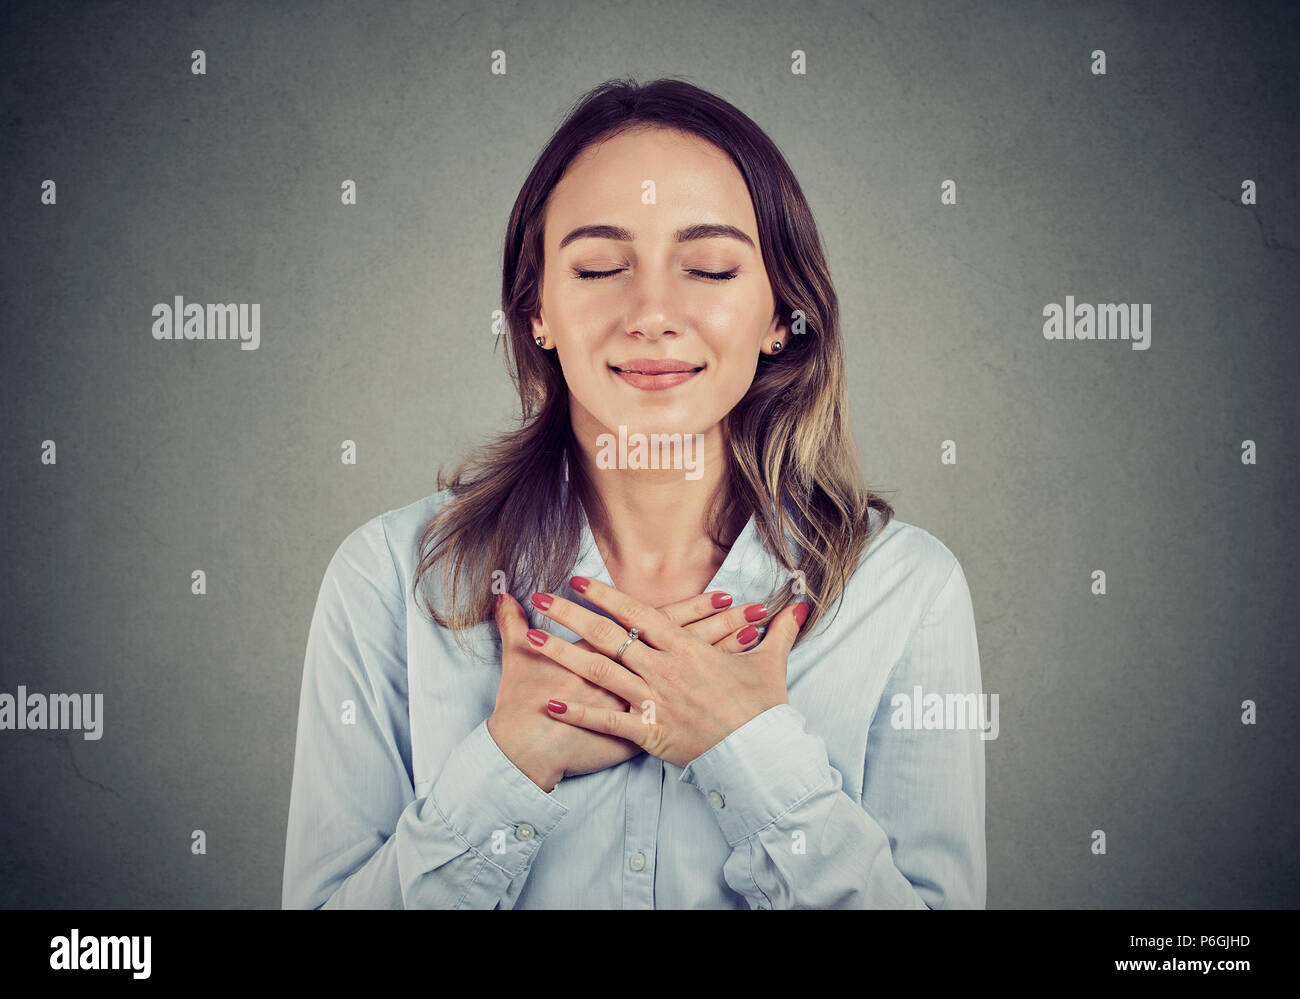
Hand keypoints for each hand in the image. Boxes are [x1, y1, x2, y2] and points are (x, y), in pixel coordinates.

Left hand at [487, 588, 770, 791]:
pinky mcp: (650, 732)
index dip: (606, 595)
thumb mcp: (770, 663)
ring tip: (530, 639)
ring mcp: (654, 700)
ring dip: (562, 654)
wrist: (764, 754)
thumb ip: (779, 632)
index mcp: (687, 648)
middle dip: (571, 615)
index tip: (578, 580)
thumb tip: (799, 607)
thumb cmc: (764, 709)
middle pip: (608, 636)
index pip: (638, 613)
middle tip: (541, 598)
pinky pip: (607, 720)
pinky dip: (577, 710)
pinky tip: (549, 700)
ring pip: (599, 671)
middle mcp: (664, 668)